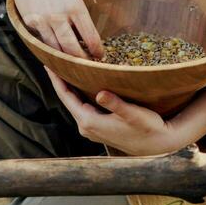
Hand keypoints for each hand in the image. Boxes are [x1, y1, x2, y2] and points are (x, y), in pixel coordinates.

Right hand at [0, 0, 102, 60]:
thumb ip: (77, 12)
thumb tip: (83, 35)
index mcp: (75, 6)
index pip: (90, 36)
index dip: (96, 50)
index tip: (100, 56)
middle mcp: (58, 15)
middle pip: (72, 49)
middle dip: (81, 62)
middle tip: (87, 68)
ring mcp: (42, 20)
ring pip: (55, 49)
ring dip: (64, 60)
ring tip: (72, 66)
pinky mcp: (29, 22)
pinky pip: (41, 41)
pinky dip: (49, 48)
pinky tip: (55, 53)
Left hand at [43, 67, 192, 156]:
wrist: (157, 145)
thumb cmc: (147, 128)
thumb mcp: (133, 114)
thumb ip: (116, 104)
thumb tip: (100, 94)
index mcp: (89, 122)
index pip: (66, 97)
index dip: (56, 79)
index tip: (48, 63)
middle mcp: (86, 127)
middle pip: (67, 99)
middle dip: (60, 80)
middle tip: (54, 59)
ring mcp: (91, 129)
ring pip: (74, 103)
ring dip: (69, 87)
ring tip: (64, 68)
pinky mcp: (97, 128)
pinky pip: (82, 107)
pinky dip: (79, 94)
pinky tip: (80, 83)